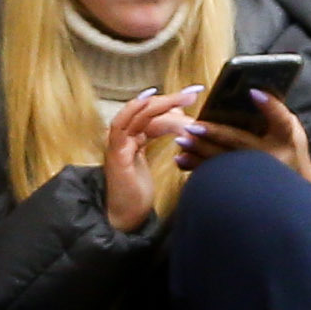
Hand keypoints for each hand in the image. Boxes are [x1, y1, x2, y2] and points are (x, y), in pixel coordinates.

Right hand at [97, 89, 188, 233]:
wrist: (125, 217)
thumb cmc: (139, 192)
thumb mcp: (156, 159)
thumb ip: (165, 138)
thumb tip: (184, 117)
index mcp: (132, 136)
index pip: (150, 111)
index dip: (170, 101)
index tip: (193, 93)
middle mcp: (122, 135)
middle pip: (145, 108)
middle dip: (170, 98)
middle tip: (193, 93)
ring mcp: (117, 143)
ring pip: (138, 113)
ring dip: (163, 104)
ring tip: (185, 99)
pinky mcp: (117, 153)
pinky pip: (126, 127)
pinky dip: (140, 112)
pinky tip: (158, 107)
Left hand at [176, 86, 310, 191]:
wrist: (291, 192)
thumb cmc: (288, 154)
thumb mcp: (291, 131)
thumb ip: (274, 113)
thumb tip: (249, 92)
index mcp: (286, 140)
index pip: (281, 120)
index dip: (269, 105)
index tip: (253, 92)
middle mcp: (269, 158)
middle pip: (240, 142)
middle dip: (214, 134)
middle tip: (192, 126)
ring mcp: (253, 176)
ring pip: (222, 161)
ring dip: (199, 150)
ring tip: (182, 140)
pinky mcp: (240, 186)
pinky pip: (215, 176)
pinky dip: (196, 167)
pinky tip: (182, 158)